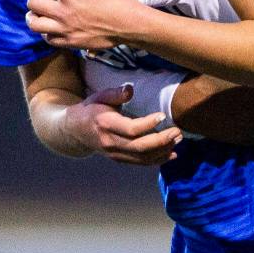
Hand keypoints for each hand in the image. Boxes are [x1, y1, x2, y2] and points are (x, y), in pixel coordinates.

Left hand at [26, 0, 144, 49]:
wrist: (129, 23)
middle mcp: (63, 13)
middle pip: (33, 2)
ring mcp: (65, 30)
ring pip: (35, 24)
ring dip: (34, 15)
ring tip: (42, 12)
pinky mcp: (70, 42)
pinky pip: (48, 39)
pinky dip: (47, 31)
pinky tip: (55, 25)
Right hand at [65, 84, 182, 165]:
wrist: (75, 131)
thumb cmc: (91, 109)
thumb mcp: (99, 96)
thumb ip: (115, 93)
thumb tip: (130, 89)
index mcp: (105, 124)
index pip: (130, 129)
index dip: (148, 124)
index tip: (163, 115)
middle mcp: (110, 142)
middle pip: (139, 147)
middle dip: (161, 140)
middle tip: (177, 131)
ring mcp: (115, 154)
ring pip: (142, 157)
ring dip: (163, 150)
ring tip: (178, 139)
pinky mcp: (120, 159)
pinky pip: (140, 163)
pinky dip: (157, 160)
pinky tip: (171, 154)